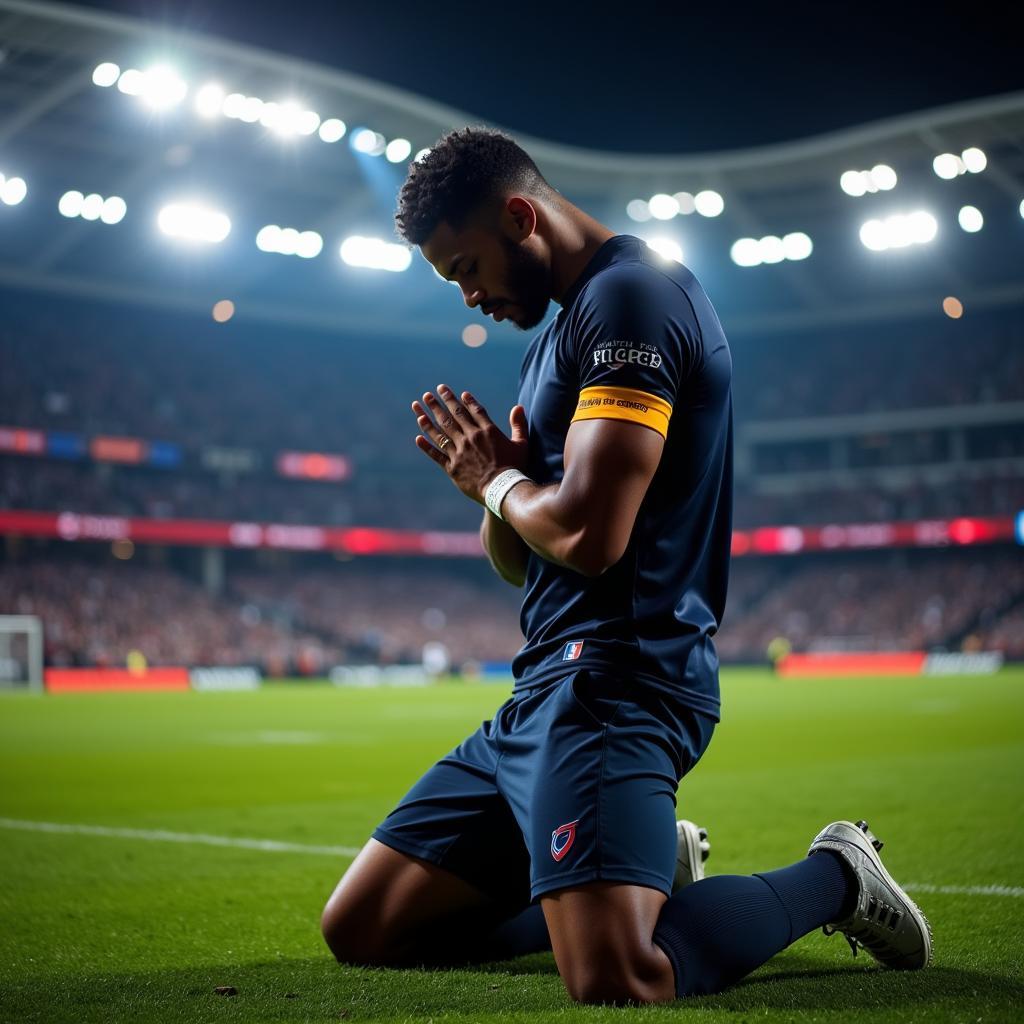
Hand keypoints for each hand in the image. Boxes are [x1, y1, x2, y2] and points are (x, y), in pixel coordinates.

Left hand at [412, 384, 528, 503]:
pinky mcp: (452, 467)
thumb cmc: (515, 467)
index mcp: (487, 431)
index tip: (457, 393)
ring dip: (427, 419)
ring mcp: (460, 452)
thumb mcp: (521, 444)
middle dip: (440, 403)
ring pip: (440, 432)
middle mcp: (470, 438)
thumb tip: (518, 406)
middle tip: (428, 394)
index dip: (464, 401)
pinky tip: (418, 438)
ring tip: (417, 407)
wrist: (503, 489)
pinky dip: (427, 447)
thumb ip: (519, 424)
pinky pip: (437, 455)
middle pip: (452, 416)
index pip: (473, 411)